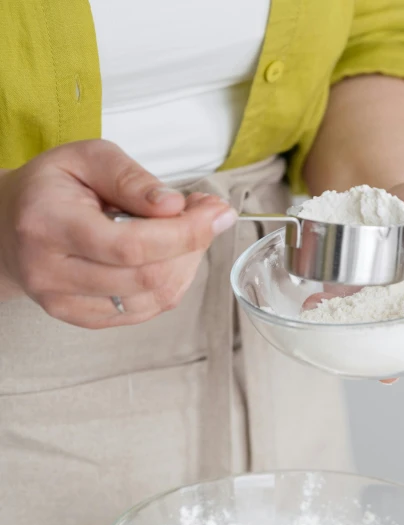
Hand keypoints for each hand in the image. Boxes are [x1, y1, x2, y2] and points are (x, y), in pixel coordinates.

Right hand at [0, 140, 236, 327]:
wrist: (8, 226)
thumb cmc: (50, 188)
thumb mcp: (87, 158)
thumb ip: (131, 178)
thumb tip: (174, 206)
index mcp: (49, 224)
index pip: (131, 245)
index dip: (184, 233)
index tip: (215, 213)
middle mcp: (52, 272)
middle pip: (147, 277)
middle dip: (192, 246)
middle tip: (206, 217)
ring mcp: (65, 303)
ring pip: (152, 299)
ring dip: (186, 266)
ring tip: (186, 234)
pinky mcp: (81, 319)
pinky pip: (144, 312)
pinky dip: (170, 284)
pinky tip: (169, 258)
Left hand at [302, 179, 403, 383]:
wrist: (390, 200)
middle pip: (403, 332)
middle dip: (395, 356)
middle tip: (387, 375)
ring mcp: (379, 295)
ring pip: (369, 325)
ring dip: (355, 339)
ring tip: (342, 346)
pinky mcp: (353, 287)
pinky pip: (339, 303)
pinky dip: (324, 308)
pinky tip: (312, 308)